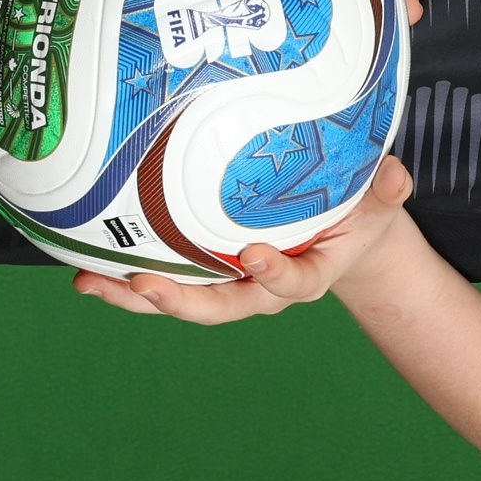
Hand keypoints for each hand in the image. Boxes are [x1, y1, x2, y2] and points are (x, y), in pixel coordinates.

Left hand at [69, 158, 416, 323]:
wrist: (339, 235)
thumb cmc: (356, 212)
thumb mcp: (378, 203)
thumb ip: (384, 193)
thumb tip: (396, 175)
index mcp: (307, 272)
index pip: (293, 283)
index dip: (274, 276)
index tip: (254, 257)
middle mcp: (261, 286)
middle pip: (221, 305)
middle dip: (182, 300)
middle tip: (145, 285)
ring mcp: (227, 281)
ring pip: (180, 297)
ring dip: (132, 295)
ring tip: (90, 283)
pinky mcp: (201, 268)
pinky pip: (162, 277)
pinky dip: (123, 278)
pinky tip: (84, 268)